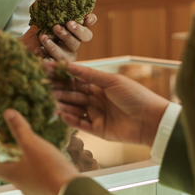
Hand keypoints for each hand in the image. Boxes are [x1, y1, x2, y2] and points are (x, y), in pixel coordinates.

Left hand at [0, 109, 78, 194]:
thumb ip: (20, 129)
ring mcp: (35, 191)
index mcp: (11, 174)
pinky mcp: (48, 193)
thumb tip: (8, 113)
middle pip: (10, 169)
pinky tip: (54, 162)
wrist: (72, 193)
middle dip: (16, 156)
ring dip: (31, 163)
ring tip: (41, 151)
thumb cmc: (49, 169)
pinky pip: (41, 180)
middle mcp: (20, 185)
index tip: (6, 145)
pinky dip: (44, 170)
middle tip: (26, 144)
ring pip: (27, 174)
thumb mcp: (32, 144)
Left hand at [21, 13, 97, 61]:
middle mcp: (74, 39)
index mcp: (72, 26)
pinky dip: (53, 47)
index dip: (90, 19)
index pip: (88, 22)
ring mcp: (69, 51)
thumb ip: (46, 10)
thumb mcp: (39, 18)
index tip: (88, 17)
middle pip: (86, 35)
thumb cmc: (34, 31)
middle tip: (69, 23)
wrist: (23, 48)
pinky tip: (44, 40)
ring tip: (54, 28)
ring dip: (65, 35)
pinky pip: (61, 56)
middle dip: (79, 29)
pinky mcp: (61, 61)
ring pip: (74, 45)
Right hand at [48, 60, 170, 146]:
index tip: (45, 68)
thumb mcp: (112, 81)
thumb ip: (89, 74)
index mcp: (100, 86)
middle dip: (57, 89)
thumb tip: (69, 65)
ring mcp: (96, 115)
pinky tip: (60, 113)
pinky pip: (80, 124)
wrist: (152, 120)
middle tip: (42, 86)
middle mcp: (96, 100)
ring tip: (49, 100)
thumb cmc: (136, 96)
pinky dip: (70, 119)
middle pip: (72, 94)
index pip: (75, 79)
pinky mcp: (98, 130)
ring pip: (74, 108)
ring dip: (61, 103)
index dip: (61, 74)